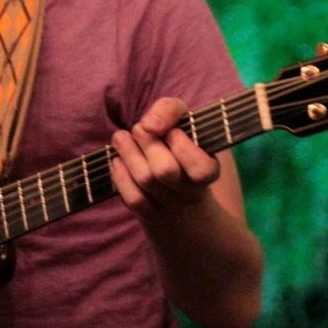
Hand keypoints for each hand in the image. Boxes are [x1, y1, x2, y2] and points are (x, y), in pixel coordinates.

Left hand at [110, 97, 221, 221]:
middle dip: (147, 142)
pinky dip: (120, 175)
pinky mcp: (150, 216)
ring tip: (121, 138)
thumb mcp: (185, 124)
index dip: (182, 146)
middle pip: (165, 171)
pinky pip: (133, 198)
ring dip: (128, 153)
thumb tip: (148, 124)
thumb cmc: (182, 149)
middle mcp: (192, 193)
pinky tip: (118, 161)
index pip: (201, 168)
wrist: (183, 201)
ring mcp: (170, 207)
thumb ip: (170, 110)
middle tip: (140, 128)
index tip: (173, 132)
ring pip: (146, 180)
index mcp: (209, 170)